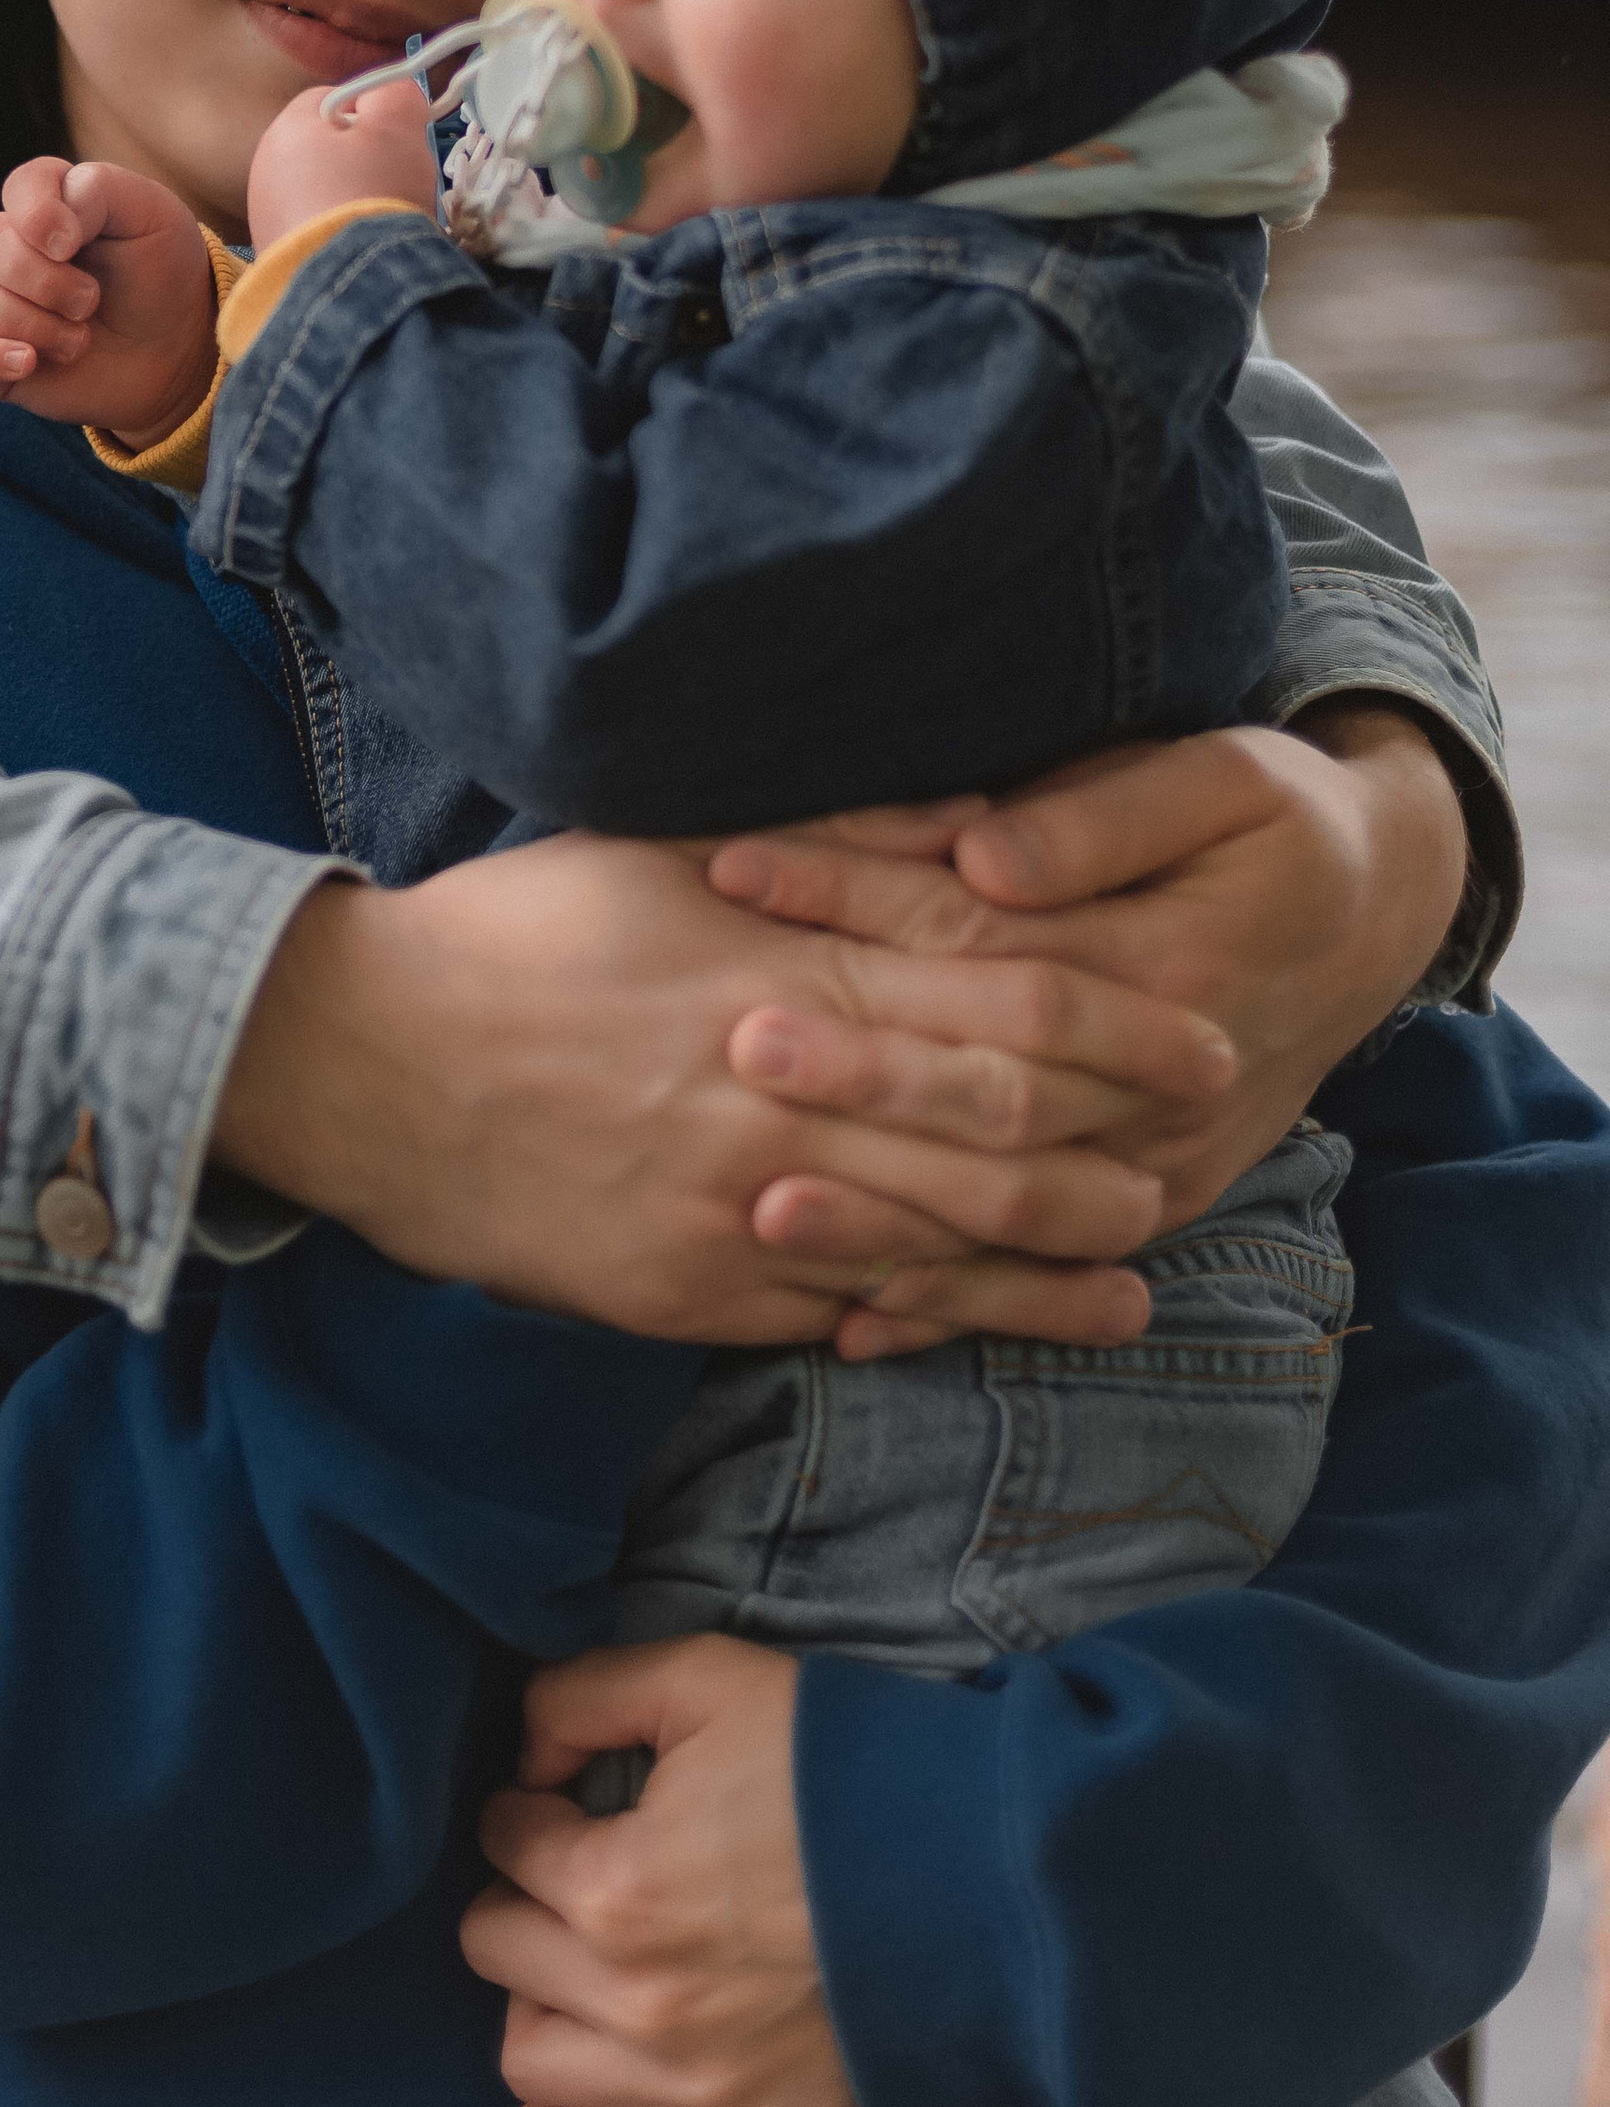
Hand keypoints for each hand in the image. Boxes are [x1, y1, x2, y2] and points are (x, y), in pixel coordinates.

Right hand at [0, 157, 216, 447]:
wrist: (179, 354)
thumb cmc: (163, 276)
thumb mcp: (153, 214)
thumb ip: (99, 189)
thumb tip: (48, 226)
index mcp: (52, 205)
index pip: (21, 186)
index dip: (40, 213)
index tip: (74, 243)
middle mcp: (16, 250)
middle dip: (47, 280)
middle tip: (92, 301)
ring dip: (35, 325)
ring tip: (80, 341)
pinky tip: (27, 362)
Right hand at [211, 835, 1236, 1347]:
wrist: (363, 1064)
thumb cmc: (516, 934)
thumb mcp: (660, 849)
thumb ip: (825, 844)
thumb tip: (968, 830)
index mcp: (777, 972)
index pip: (988, 1003)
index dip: (1110, 1028)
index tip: (1197, 1033)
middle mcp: (774, 1096)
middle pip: (986, 1133)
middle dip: (1113, 1143)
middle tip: (1207, 1146)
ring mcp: (733, 1207)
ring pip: (931, 1243)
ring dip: (1050, 1259)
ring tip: (1140, 1265)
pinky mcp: (686, 1293)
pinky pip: (832, 1313)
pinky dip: (925, 1319)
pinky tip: (992, 1324)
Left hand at [246, 73, 437, 248]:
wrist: (344, 287)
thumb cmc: (372, 193)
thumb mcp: (398, 127)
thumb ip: (395, 94)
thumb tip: (391, 90)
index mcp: (286, 127)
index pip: (332, 98)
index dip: (372, 113)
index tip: (398, 140)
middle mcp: (263, 168)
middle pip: (325, 148)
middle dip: (361, 161)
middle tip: (394, 182)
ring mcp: (264, 217)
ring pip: (320, 192)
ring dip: (350, 201)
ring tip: (380, 223)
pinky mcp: (274, 258)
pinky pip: (314, 232)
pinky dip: (338, 236)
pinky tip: (360, 251)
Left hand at [463, 1638, 853, 2106]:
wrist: (971, 1858)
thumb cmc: (832, 1763)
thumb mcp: (703, 1676)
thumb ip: (582, 1696)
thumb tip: (525, 1757)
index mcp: (617, 1887)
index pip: (505, 1842)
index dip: (525, 1807)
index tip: (558, 1800)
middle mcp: (639, 2004)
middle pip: (498, 1950)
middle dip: (523, 1897)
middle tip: (571, 1875)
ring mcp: (696, 2091)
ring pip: (533, 2062)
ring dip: (543, 2003)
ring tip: (582, 1967)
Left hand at [718, 708, 1466, 1320]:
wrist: (1372, 916)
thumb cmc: (1275, 821)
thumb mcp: (1220, 779)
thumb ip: (1098, 822)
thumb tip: (981, 856)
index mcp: (1174, 965)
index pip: (983, 937)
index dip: (856, 898)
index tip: (739, 869)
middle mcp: (1168, 1088)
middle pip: (991, 1091)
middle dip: (857, 1076)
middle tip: (734, 1046)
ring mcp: (1161, 1167)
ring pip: (1009, 1211)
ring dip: (886, 1219)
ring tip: (760, 1208)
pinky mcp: (1149, 1207)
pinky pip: (1042, 1277)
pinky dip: (949, 1306)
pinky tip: (848, 1326)